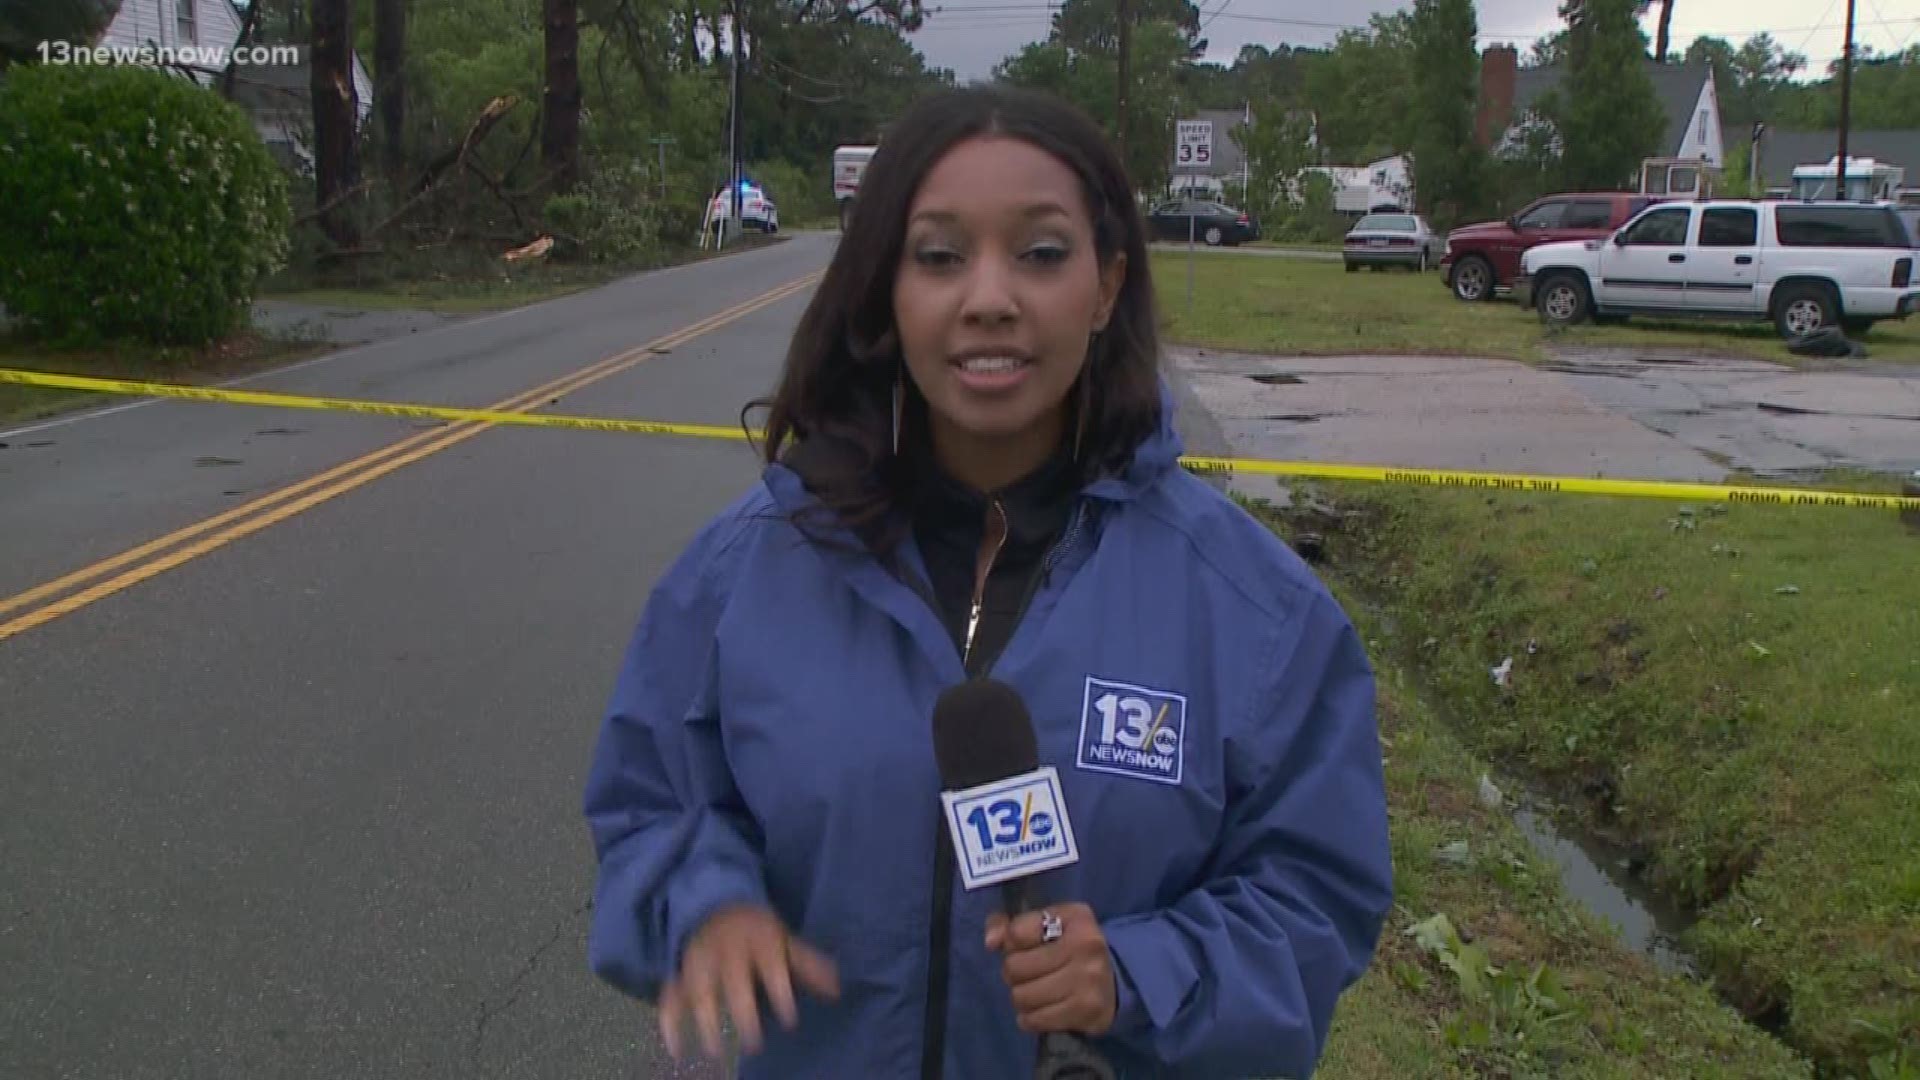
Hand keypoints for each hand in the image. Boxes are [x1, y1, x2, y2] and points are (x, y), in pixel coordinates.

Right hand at [659, 904, 839, 1059]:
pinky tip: (677, 1051)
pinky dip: (669, 1024)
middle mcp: (728, 952)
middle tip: (754, 1045)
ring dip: (706, 1023)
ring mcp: (700, 963)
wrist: (713, 905)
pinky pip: (670, 997)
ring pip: (699, 993)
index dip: (780, 994)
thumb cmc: (756, 931)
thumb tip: (835, 990)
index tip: (790, 1021)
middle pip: (733, 984)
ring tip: (715, 1052)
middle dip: (742, 1014)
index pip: (772, 968)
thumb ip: (807, 964)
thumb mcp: (784, 940)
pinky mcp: (680, 974)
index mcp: (759, 942)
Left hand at [984, 902, 1116, 1035]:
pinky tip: (1041, 1010)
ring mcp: (1088, 980)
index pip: (1016, 932)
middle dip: (1014, 974)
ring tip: (1036, 992)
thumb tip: (991, 942)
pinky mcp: (1087, 1011)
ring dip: (1022, 998)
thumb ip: (1010, 925)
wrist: (1115, 981)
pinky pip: (1035, 1020)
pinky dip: (1031, 1018)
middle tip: (1029, 974)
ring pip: (1022, 996)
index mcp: (1075, 918)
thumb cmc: (1071, 947)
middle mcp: (1085, 946)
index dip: (1012, 943)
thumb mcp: (1047, 924)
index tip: (1024, 948)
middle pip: (1014, 967)